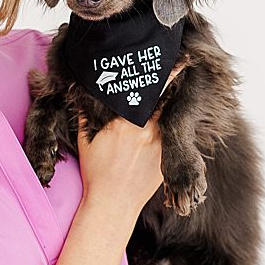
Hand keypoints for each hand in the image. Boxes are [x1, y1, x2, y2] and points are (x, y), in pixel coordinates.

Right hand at [76, 65, 183, 213]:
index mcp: (127, 123)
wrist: (112, 204)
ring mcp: (160, 147)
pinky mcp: (167, 161)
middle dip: (173, 83)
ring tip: (182, 88)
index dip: (163, 76)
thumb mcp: (87, 139)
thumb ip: (86, 114)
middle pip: (164, 101)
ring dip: (174, 104)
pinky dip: (174, 129)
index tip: (175, 61)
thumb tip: (80, 92)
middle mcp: (147, 132)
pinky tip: (173, 123)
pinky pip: (173, 140)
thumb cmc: (97, 172)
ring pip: (170, 119)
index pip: (147, 93)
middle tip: (184, 64)